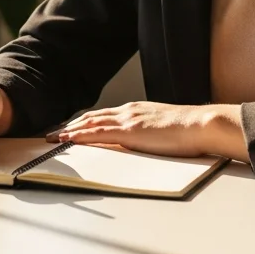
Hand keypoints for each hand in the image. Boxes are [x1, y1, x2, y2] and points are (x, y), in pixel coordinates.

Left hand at [47, 102, 248, 161]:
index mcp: (137, 110)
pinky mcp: (129, 131)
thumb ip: (148, 133)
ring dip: (70, 129)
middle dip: (71, 124)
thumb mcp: (163, 129)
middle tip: (54, 133)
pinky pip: (97, 133)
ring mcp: (127, 119)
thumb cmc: (189, 131)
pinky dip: (80, 135)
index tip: (71, 128)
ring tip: (54, 137)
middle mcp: (128, 111)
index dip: (85, 122)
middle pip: (92, 116)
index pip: (104, 115)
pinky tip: (68, 139)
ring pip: (90, 123)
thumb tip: (142, 143)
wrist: (201, 125)